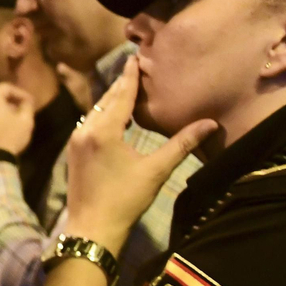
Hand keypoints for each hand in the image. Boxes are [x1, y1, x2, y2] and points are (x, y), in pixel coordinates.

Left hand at [64, 57, 214, 253]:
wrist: (92, 228)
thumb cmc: (125, 200)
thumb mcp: (156, 170)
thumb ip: (182, 143)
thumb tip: (210, 124)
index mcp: (104, 130)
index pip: (121, 94)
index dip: (131, 75)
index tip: (136, 56)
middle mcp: (86, 129)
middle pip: (107, 100)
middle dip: (122, 84)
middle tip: (135, 66)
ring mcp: (77, 140)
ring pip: (96, 111)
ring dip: (113, 99)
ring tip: (128, 87)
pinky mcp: (74, 151)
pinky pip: (90, 123)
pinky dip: (104, 114)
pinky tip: (115, 116)